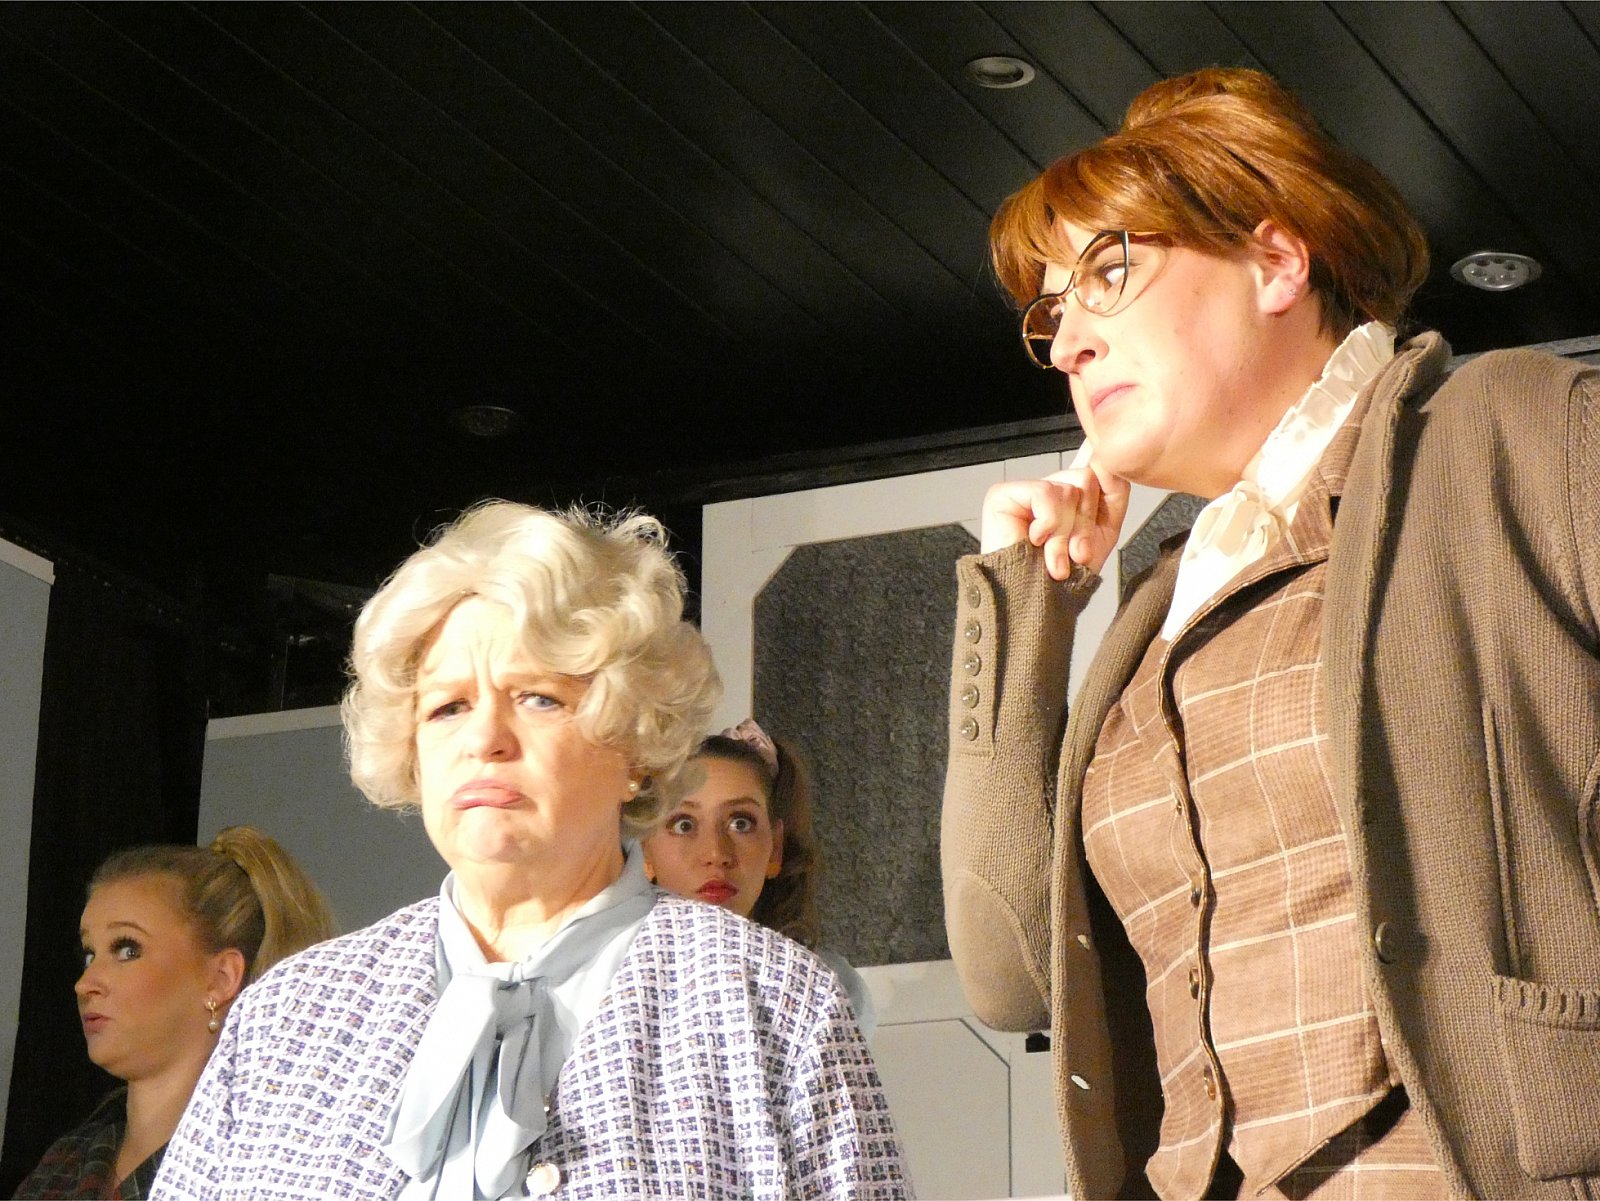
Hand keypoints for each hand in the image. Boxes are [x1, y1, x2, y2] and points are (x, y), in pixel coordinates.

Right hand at [979, 453, 1129, 579]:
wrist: (1037, 603)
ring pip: (1069, 488)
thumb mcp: (1102, 531)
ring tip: (1055, 556)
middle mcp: (1048, 490)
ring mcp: (1025, 491)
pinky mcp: (1004, 494)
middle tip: (1074, 552)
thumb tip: (1109, 456)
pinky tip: (1035, 541)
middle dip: (1086, 521)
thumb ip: (1112, 491)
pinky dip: (1048, 524)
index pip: (1092, 465)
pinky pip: (1047, 493)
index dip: (1101, 465)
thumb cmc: (1066, 579)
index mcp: (1071, 499)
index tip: (1102, 459)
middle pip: (1087, 477)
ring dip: (1067, 531)